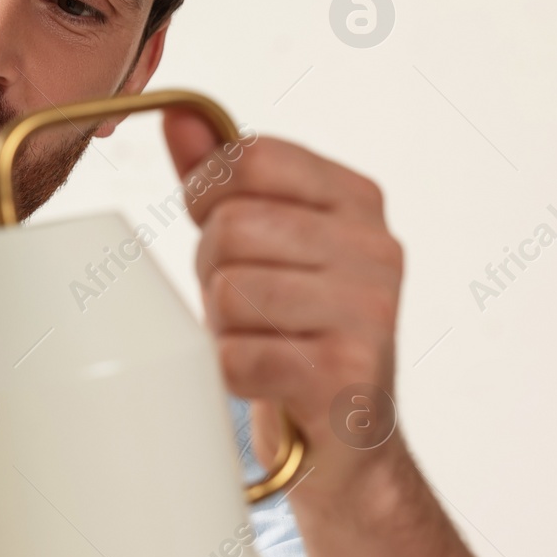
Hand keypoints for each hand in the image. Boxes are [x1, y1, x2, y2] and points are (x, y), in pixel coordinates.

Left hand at [162, 109, 407, 506]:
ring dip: (220, 325)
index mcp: (359, 200)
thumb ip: (220, 178)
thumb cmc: (290, 328)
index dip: (208, 192)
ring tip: (255, 339)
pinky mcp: (346, 377)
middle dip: (210, 269)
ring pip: (229, 291)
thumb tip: (177, 114)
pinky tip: (262, 379)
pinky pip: (237, 355)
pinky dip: (229, 372)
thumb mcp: (261, 242)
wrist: (347, 442)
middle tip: (238, 304)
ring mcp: (369, 314)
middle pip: (231, 228)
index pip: (253, 157)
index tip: (212, 226)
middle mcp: (378, 249)